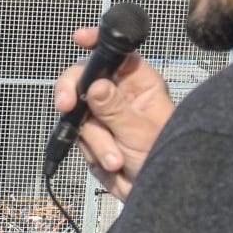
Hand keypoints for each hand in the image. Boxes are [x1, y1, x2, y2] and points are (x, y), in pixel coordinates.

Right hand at [54, 26, 176, 200]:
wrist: (154, 194)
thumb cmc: (164, 158)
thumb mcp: (140, 133)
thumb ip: (115, 110)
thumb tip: (96, 86)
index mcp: (141, 84)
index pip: (118, 54)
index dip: (98, 42)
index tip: (80, 39)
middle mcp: (120, 95)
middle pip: (85, 78)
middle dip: (73, 93)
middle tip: (67, 105)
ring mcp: (104, 115)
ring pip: (79, 113)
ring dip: (95, 139)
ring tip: (116, 158)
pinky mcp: (93, 136)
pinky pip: (78, 136)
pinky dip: (92, 151)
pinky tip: (111, 162)